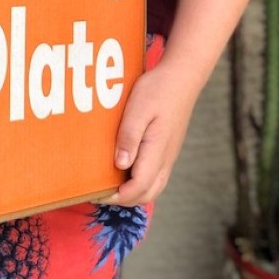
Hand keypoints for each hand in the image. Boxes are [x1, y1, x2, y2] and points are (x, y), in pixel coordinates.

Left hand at [97, 62, 199, 206]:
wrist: (182, 77)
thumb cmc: (158, 90)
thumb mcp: (138, 110)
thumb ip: (129, 138)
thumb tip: (120, 165)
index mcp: (157, 151)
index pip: (139, 188)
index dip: (117, 197)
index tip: (96, 194)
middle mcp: (166, 159)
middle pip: (147, 195)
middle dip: (123, 200)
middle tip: (99, 192)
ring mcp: (168, 156)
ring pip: (152, 188)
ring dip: (132, 193)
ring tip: (109, 185)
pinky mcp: (167, 150)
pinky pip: (154, 177)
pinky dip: (138, 183)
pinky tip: (122, 171)